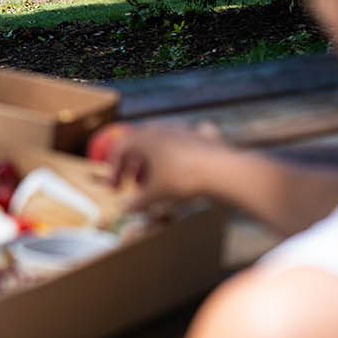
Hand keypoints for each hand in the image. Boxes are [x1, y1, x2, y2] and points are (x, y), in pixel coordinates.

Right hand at [91, 120, 231, 209]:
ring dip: (156, 160)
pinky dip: (183, 151)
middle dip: (135, 166)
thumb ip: (138, 201)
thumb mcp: (156, 194)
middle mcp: (162, 129)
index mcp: (144, 138)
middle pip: (140, 145)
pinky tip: (188, 161)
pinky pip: (188, 140)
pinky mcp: (204, 136)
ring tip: (158, 180)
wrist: (223, 171)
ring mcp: (184, 130)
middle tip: (135, 185)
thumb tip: (126, 208)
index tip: (116, 189)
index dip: (114, 170)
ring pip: (162, 143)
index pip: (119, 150)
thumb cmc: (183, 179)